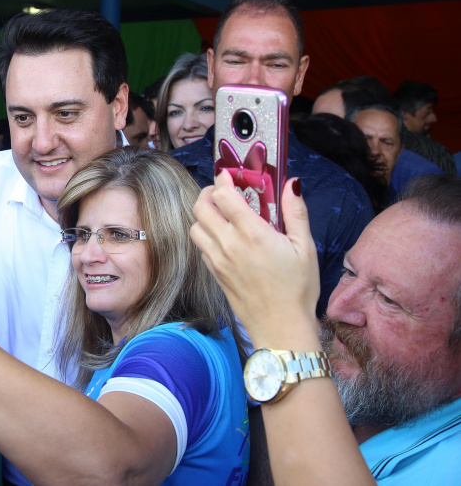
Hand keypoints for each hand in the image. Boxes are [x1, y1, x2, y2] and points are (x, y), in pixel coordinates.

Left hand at [190, 170, 319, 346]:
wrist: (281, 327)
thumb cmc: (298, 290)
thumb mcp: (306, 248)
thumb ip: (295, 212)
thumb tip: (292, 183)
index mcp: (252, 234)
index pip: (223, 195)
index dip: (224, 179)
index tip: (231, 174)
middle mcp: (229, 245)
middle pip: (201, 207)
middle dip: (209, 192)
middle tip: (223, 191)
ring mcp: (217, 260)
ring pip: (195, 227)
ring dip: (204, 215)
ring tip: (221, 213)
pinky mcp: (214, 273)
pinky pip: (200, 246)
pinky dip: (205, 235)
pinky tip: (223, 236)